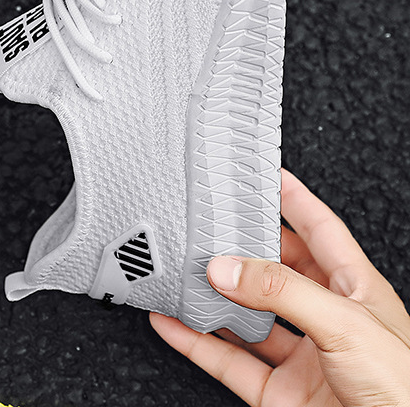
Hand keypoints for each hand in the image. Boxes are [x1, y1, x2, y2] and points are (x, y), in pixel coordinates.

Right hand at [150, 169, 409, 406]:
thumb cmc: (405, 392)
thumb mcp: (345, 323)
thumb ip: (282, 290)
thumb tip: (227, 268)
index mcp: (356, 290)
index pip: (320, 230)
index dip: (294, 199)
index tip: (266, 174)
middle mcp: (327, 319)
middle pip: (277, 271)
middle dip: (244, 248)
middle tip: (211, 223)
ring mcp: (303, 358)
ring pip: (247, 317)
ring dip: (213, 298)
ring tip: (183, 272)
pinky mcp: (281, 394)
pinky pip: (229, 362)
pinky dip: (196, 342)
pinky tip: (173, 324)